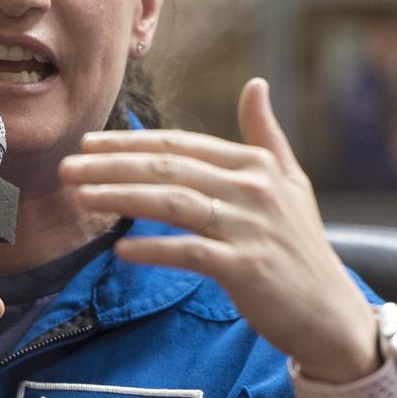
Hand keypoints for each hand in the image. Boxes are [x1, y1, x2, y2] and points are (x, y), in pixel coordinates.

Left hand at [59, 78, 377, 382]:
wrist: (329, 313)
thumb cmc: (301, 249)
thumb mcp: (292, 184)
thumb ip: (267, 135)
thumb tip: (255, 84)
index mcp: (257, 165)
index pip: (181, 145)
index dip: (131, 143)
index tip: (88, 145)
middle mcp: (254, 190)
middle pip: (169, 169)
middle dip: (112, 165)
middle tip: (67, 168)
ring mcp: (250, 229)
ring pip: (174, 203)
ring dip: (121, 198)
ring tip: (81, 197)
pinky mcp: (246, 269)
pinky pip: (190, 253)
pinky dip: (154, 249)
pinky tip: (122, 248)